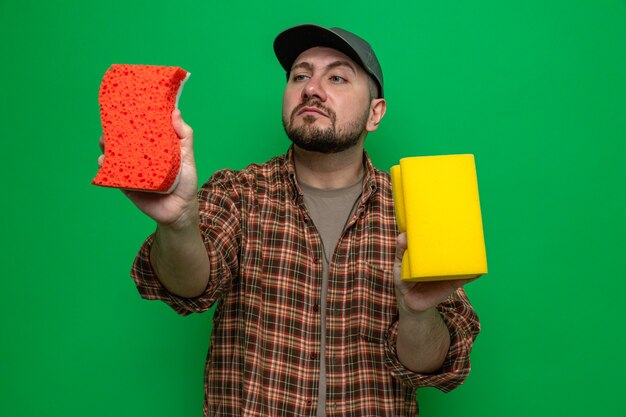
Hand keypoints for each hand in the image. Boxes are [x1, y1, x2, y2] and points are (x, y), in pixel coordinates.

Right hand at [98, 109, 198, 228]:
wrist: (181, 210)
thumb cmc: (186, 182)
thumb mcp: (188, 156)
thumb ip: (185, 136)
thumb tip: (176, 112)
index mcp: (154, 148)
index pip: (140, 132)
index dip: (131, 120)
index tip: (124, 108)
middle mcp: (140, 158)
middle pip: (123, 143)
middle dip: (113, 133)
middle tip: (109, 126)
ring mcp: (133, 171)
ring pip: (115, 157)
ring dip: (106, 148)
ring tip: (104, 141)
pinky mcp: (127, 185)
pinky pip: (113, 176)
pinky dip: (106, 168)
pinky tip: (104, 160)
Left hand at [393, 233, 475, 315]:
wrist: (409, 301)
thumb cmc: (403, 279)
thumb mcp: (400, 263)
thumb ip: (401, 250)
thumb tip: (403, 236)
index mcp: (429, 252)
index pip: (439, 238)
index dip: (444, 228)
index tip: (450, 216)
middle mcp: (441, 260)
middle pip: (453, 247)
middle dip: (460, 238)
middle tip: (465, 227)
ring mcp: (448, 271)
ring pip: (462, 260)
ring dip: (470, 254)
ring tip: (476, 244)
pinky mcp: (453, 283)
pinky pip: (466, 278)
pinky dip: (473, 274)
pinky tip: (479, 269)